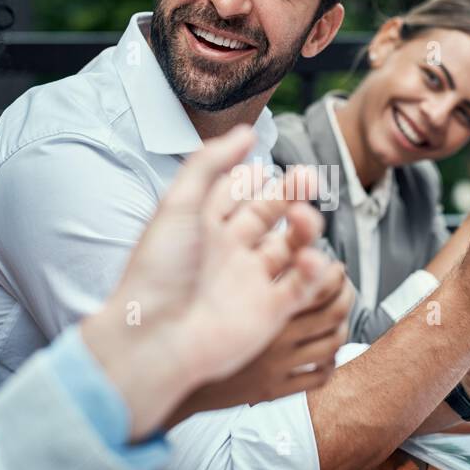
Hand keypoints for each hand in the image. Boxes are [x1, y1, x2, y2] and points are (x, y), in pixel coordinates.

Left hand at [81, 126, 334, 439]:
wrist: (155, 339)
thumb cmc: (159, 271)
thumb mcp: (178, 204)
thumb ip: (209, 163)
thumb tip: (246, 131)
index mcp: (202, 227)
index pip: (233, 193)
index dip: (250, 177)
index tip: (262, 164)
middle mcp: (228, 252)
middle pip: (268, 215)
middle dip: (289, 194)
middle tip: (307, 176)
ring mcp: (250, 282)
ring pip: (290, 246)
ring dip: (305, 227)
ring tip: (306, 217)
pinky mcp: (269, 312)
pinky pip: (301, 286)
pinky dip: (313, 270)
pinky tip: (309, 256)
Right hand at [169, 264, 353, 424]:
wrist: (171, 364)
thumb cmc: (192, 314)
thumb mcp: (218, 275)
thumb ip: (252, 256)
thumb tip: (281, 235)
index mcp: (264, 303)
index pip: (321, 283)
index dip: (335, 271)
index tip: (335, 265)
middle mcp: (275, 335)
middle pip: (334, 312)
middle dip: (347, 295)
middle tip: (343, 287)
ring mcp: (277, 365)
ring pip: (331, 345)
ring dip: (342, 328)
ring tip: (336, 318)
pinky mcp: (273, 389)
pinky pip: (318, 377)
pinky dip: (329, 363)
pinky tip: (324, 353)